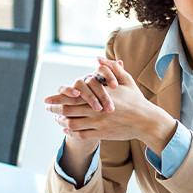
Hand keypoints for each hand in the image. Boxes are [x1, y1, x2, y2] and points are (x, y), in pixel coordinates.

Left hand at [44, 58, 175, 150]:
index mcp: (100, 95)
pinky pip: (80, 135)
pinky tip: (66, 129)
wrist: (146, 121)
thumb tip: (97, 58)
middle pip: (67, 110)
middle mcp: (96, 110)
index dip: (58, 98)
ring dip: (60, 121)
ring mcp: (98, 123)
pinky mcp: (102, 134)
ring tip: (56, 118)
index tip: (48, 99)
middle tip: (47, 107)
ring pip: (71, 124)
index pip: (73, 96)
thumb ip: (111, 68)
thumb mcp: (126, 80)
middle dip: (54, 109)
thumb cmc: (136, 99)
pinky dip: (70, 133)